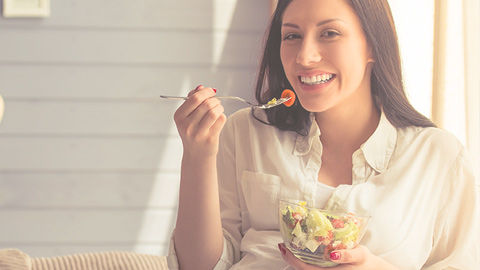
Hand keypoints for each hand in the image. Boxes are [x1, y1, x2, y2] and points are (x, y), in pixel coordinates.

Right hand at [173, 85, 226, 157]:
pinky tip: (219, 119)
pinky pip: (220, 120)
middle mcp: (187, 126)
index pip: (194, 98)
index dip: (206, 92)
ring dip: (219, 107)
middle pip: (206, 104)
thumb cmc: (193, 131)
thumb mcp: (187, 116)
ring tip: (218, 109)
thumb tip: (201, 87)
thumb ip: (192, 100)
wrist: (196, 154)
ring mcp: (198, 133)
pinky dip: (222, 116)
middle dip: (214, 100)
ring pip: (214, 112)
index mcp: (179, 117)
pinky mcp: (209, 139)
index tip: (212, 91)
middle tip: (216, 101)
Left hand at [278, 243, 397, 269]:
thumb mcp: (360, 255)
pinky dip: (301, 260)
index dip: (291, 259)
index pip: (304, 269)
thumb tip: (333, 254)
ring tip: (287, 246)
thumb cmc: (366, 262)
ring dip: (293, 259)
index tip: (284, 247)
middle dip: (289, 258)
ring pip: (304, 269)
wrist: (372, 269)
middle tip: (282, 244)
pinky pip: (310, 267)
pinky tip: (299, 251)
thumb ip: (348, 255)